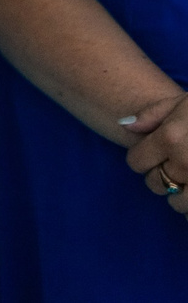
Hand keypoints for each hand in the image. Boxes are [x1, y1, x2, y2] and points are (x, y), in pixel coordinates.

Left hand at [124, 92, 187, 214]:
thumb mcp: (184, 101)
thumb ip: (153, 114)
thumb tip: (124, 126)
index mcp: (171, 139)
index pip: (136, 162)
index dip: (142, 158)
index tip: (151, 154)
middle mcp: (185, 164)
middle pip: (155, 184)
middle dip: (160, 176)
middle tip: (173, 167)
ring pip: (178, 204)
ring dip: (180, 196)